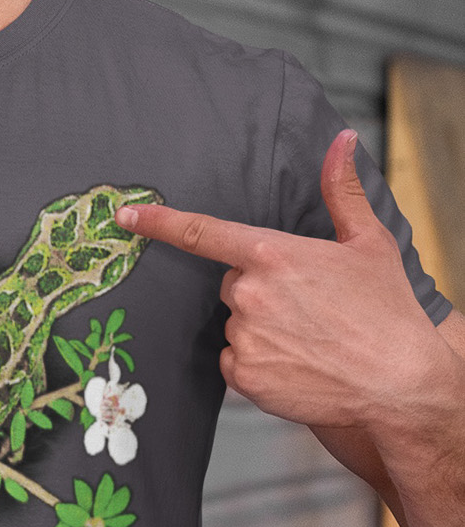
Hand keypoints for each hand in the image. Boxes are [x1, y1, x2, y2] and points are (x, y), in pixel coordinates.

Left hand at [114, 129, 440, 429]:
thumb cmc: (388, 313)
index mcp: (272, 254)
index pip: (201, 232)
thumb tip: (343, 141)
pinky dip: (257, 363)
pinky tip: (295, 364)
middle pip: (230, 283)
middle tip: (305, 307)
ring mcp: (243, 336)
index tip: (125, 215)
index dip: (158, 222)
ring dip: (259, 329)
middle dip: (257, 291)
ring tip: (308, 339)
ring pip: (234, 323)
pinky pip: (233, 361)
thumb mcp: (368, 243)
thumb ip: (341, 189)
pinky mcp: (243, 376)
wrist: (400, 385)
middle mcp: (249, 293)